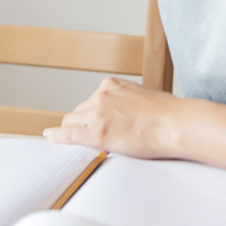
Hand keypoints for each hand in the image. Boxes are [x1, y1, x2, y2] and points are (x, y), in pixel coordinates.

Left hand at [43, 77, 182, 158]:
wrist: (175, 124)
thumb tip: (122, 113)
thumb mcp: (141, 97)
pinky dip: (57, 136)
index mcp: (112, 85)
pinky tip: (50, 137)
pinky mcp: (96, 132)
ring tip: (77, 140)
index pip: (89, 100)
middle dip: (81, 123)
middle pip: (78, 111)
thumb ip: (125, 102)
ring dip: (74, 131)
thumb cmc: (167, 114)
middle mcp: (101, 95)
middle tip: (88, 135)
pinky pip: (69, 134)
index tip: (86, 120)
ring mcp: (97, 113)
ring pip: (72, 122)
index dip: (88, 114)